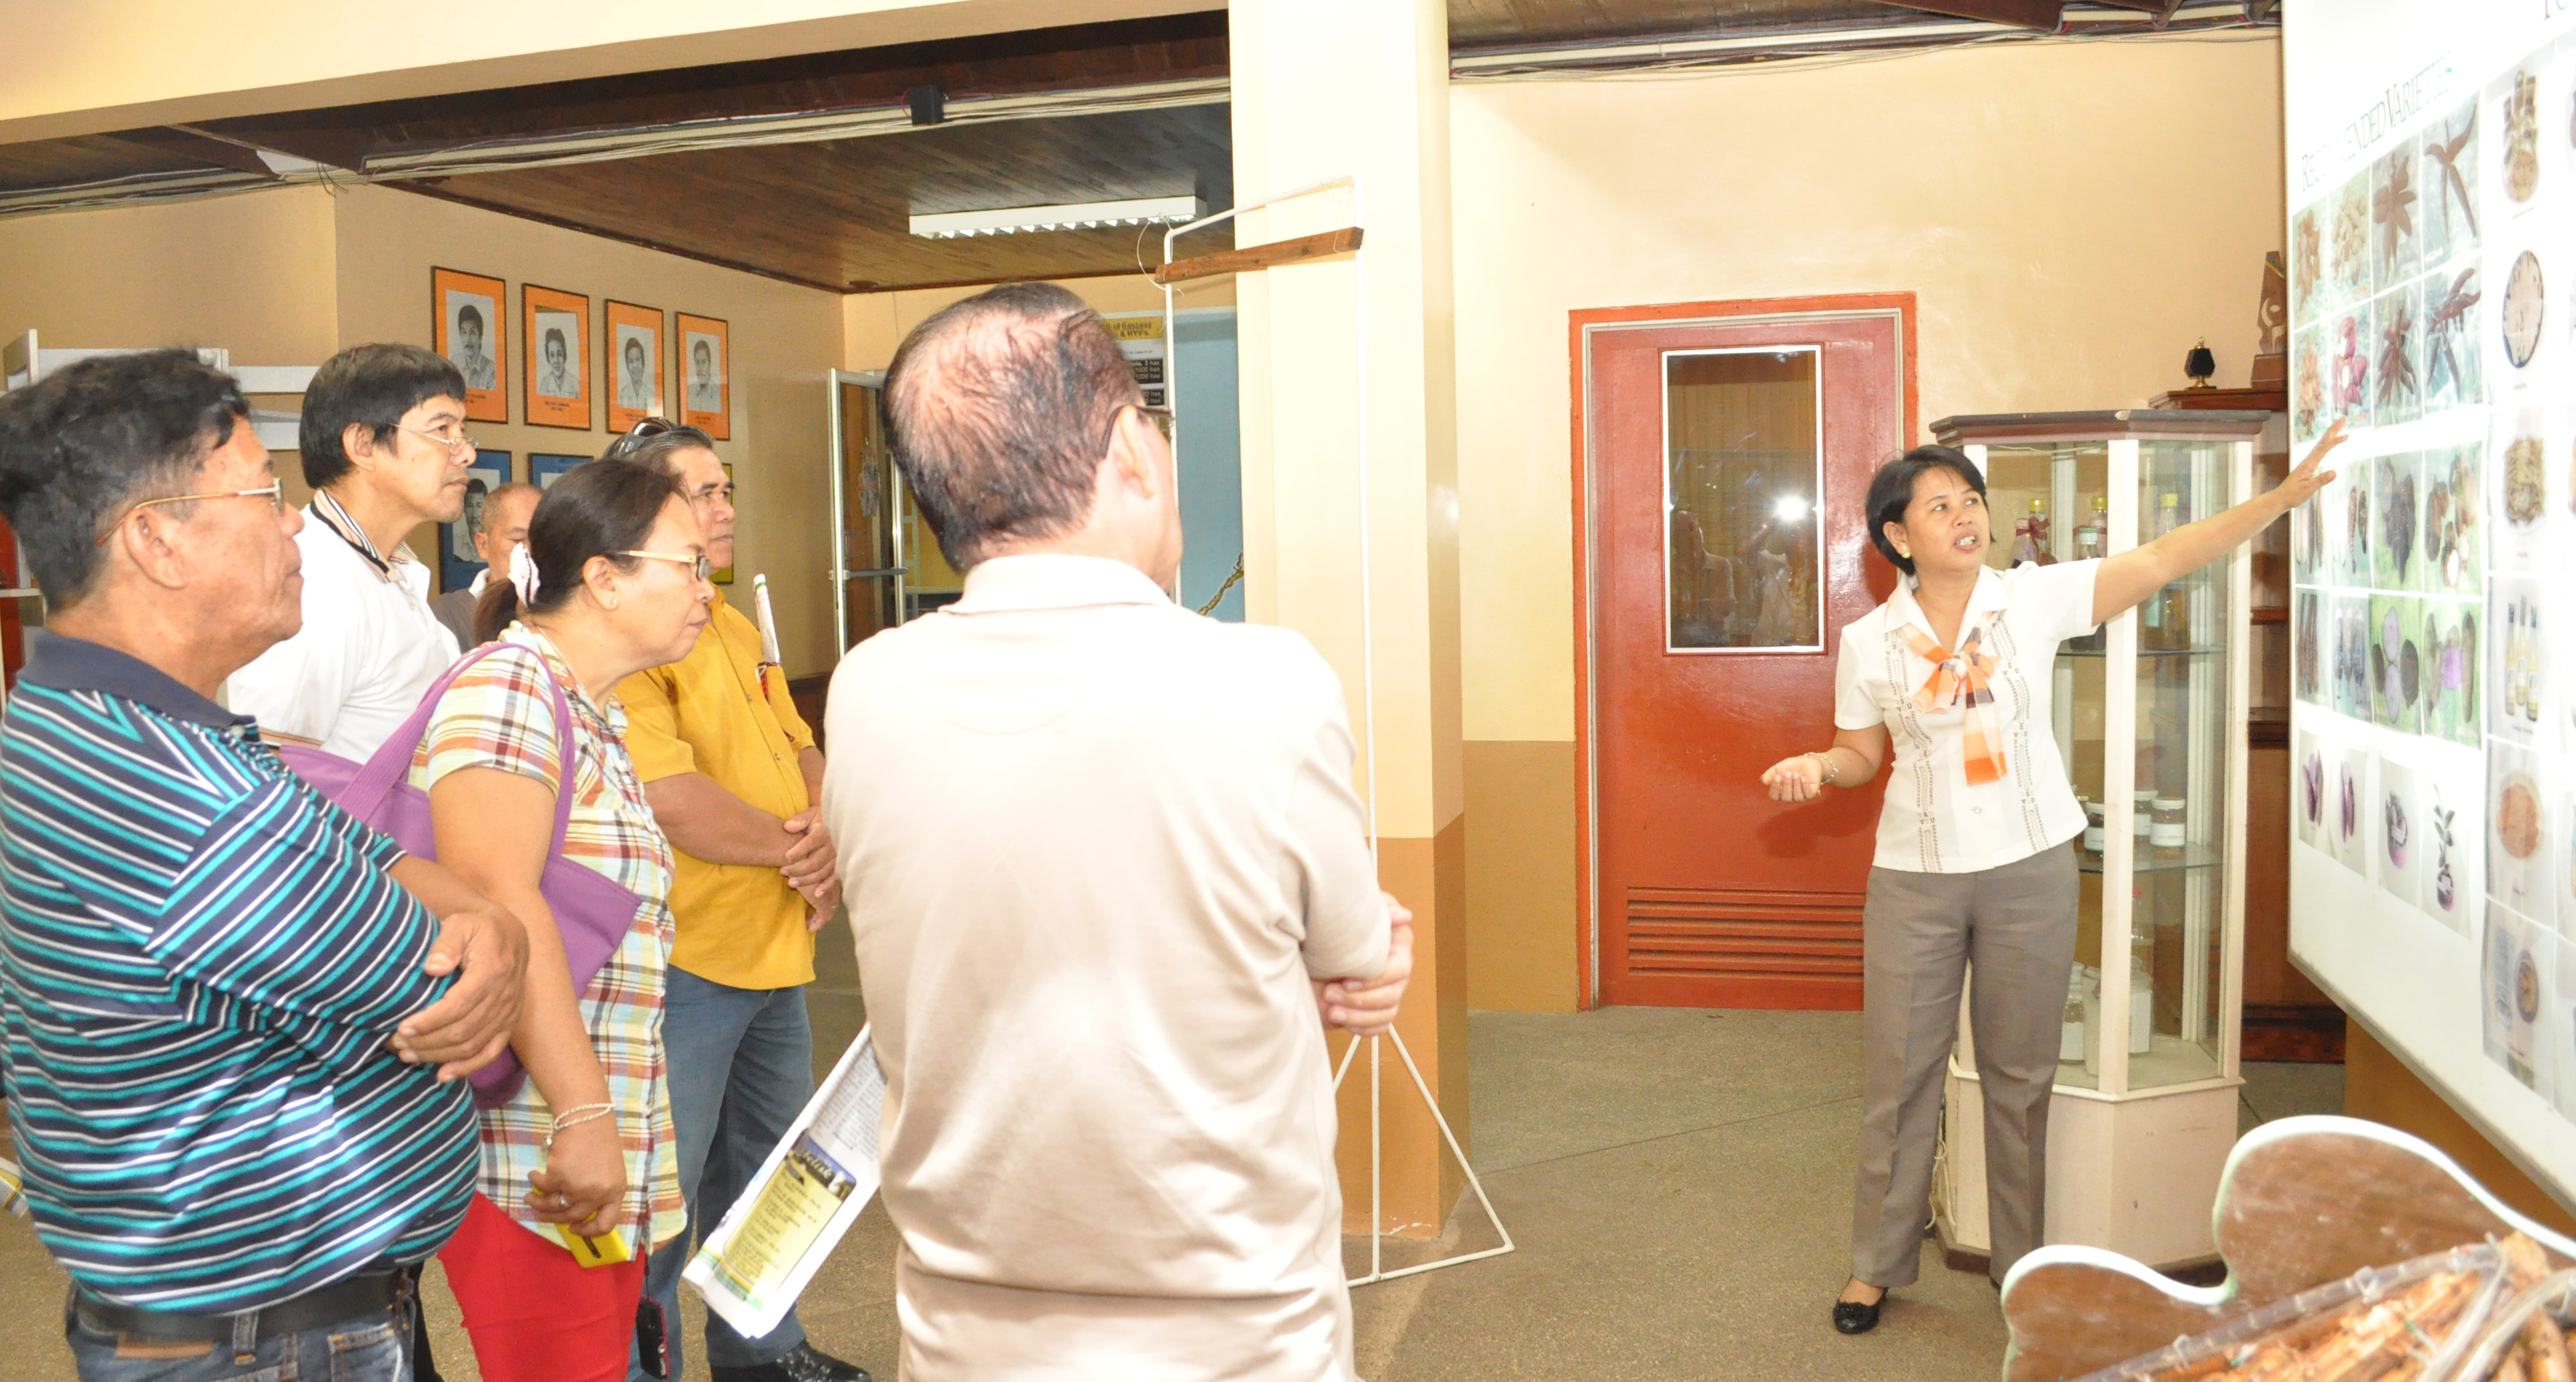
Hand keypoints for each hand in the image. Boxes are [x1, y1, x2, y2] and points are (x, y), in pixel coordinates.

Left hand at [392, 904, 528, 1080]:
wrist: (511, 936)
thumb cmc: (479, 929)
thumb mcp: (462, 925)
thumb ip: (447, 943)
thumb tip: (433, 968)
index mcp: (491, 972)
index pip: (459, 1004)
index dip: (430, 1020)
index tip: (403, 1027)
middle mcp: (503, 997)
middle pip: (463, 1030)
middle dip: (427, 1042)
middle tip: (397, 1043)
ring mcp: (508, 1014)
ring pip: (472, 1045)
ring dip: (439, 1056)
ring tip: (408, 1055)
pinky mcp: (508, 1024)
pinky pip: (490, 1052)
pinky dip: (468, 1068)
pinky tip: (443, 1075)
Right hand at [526, 1116, 626, 1238]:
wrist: (587, 1116)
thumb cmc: (598, 1139)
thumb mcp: (608, 1170)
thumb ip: (597, 1191)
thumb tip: (575, 1213)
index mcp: (615, 1191)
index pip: (606, 1224)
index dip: (589, 1232)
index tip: (574, 1229)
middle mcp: (599, 1193)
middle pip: (573, 1216)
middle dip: (554, 1218)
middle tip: (541, 1215)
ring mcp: (579, 1187)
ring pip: (553, 1205)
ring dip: (538, 1204)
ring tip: (529, 1198)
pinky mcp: (559, 1177)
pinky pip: (543, 1187)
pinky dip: (535, 1182)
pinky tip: (534, 1174)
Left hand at [782, 808, 840, 930]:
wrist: (844, 821)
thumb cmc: (823, 818)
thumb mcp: (812, 813)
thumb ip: (800, 819)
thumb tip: (788, 826)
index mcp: (826, 831)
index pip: (811, 843)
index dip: (799, 851)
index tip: (786, 857)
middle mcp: (833, 846)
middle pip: (815, 862)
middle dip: (798, 869)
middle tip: (783, 871)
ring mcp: (838, 857)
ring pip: (822, 872)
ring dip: (806, 880)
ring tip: (791, 883)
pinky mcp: (841, 865)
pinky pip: (835, 878)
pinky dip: (826, 887)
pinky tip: (816, 894)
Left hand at [1318, 896, 1413, 1037]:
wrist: (1312, 949)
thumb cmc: (1335, 925)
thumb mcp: (1354, 911)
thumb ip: (1382, 909)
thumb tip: (1405, 916)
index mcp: (1398, 946)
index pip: (1400, 969)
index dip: (1375, 979)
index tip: (1347, 980)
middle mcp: (1397, 971)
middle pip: (1392, 995)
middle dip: (1359, 1000)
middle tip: (1329, 994)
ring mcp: (1388, 992)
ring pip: (1386, 1013)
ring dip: (1357, 1016)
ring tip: (1331, 1011)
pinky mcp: (1376, 1010)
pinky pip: (1380, 1026)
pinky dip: (1363, 1028)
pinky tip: (1343, 1022)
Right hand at [1760, 754, 1827, 802]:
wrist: (1806, 761)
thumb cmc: (1790, 766)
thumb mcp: (1777, 769)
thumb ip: (1769, 774)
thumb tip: (1764, 782)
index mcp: (1780, 792)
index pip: (1774, 796)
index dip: (1775, 788)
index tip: (1777, 776)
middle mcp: (1790, 797)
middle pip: (1786, 798)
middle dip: (1787, 785)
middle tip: (1788, 773)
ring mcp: (1801, 796)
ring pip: (1797, 797)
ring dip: (1796, 785)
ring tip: (1795, 774)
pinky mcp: (1811, 793)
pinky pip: (1807, 794)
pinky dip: (1804, 786)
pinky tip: (1803, 778)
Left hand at [2273, 417, 2346, 510]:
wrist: (2280, 499)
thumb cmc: (2293, 495)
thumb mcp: (2308, 489)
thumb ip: (2320, 481)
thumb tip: (2335, 472)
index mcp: (2308, 464)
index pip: (2323, 449)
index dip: (2335, 442)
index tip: (2346, 435)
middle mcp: (2308, 461)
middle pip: (2322, 442)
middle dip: (2333, 430)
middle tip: (2343, 419)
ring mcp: (2307, 463)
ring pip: (2320, 445)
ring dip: (2329, 435)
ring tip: (2338, 426)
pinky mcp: (2307, 467)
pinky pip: (2319, 451)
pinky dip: (2325, 444)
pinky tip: (2327, 444)